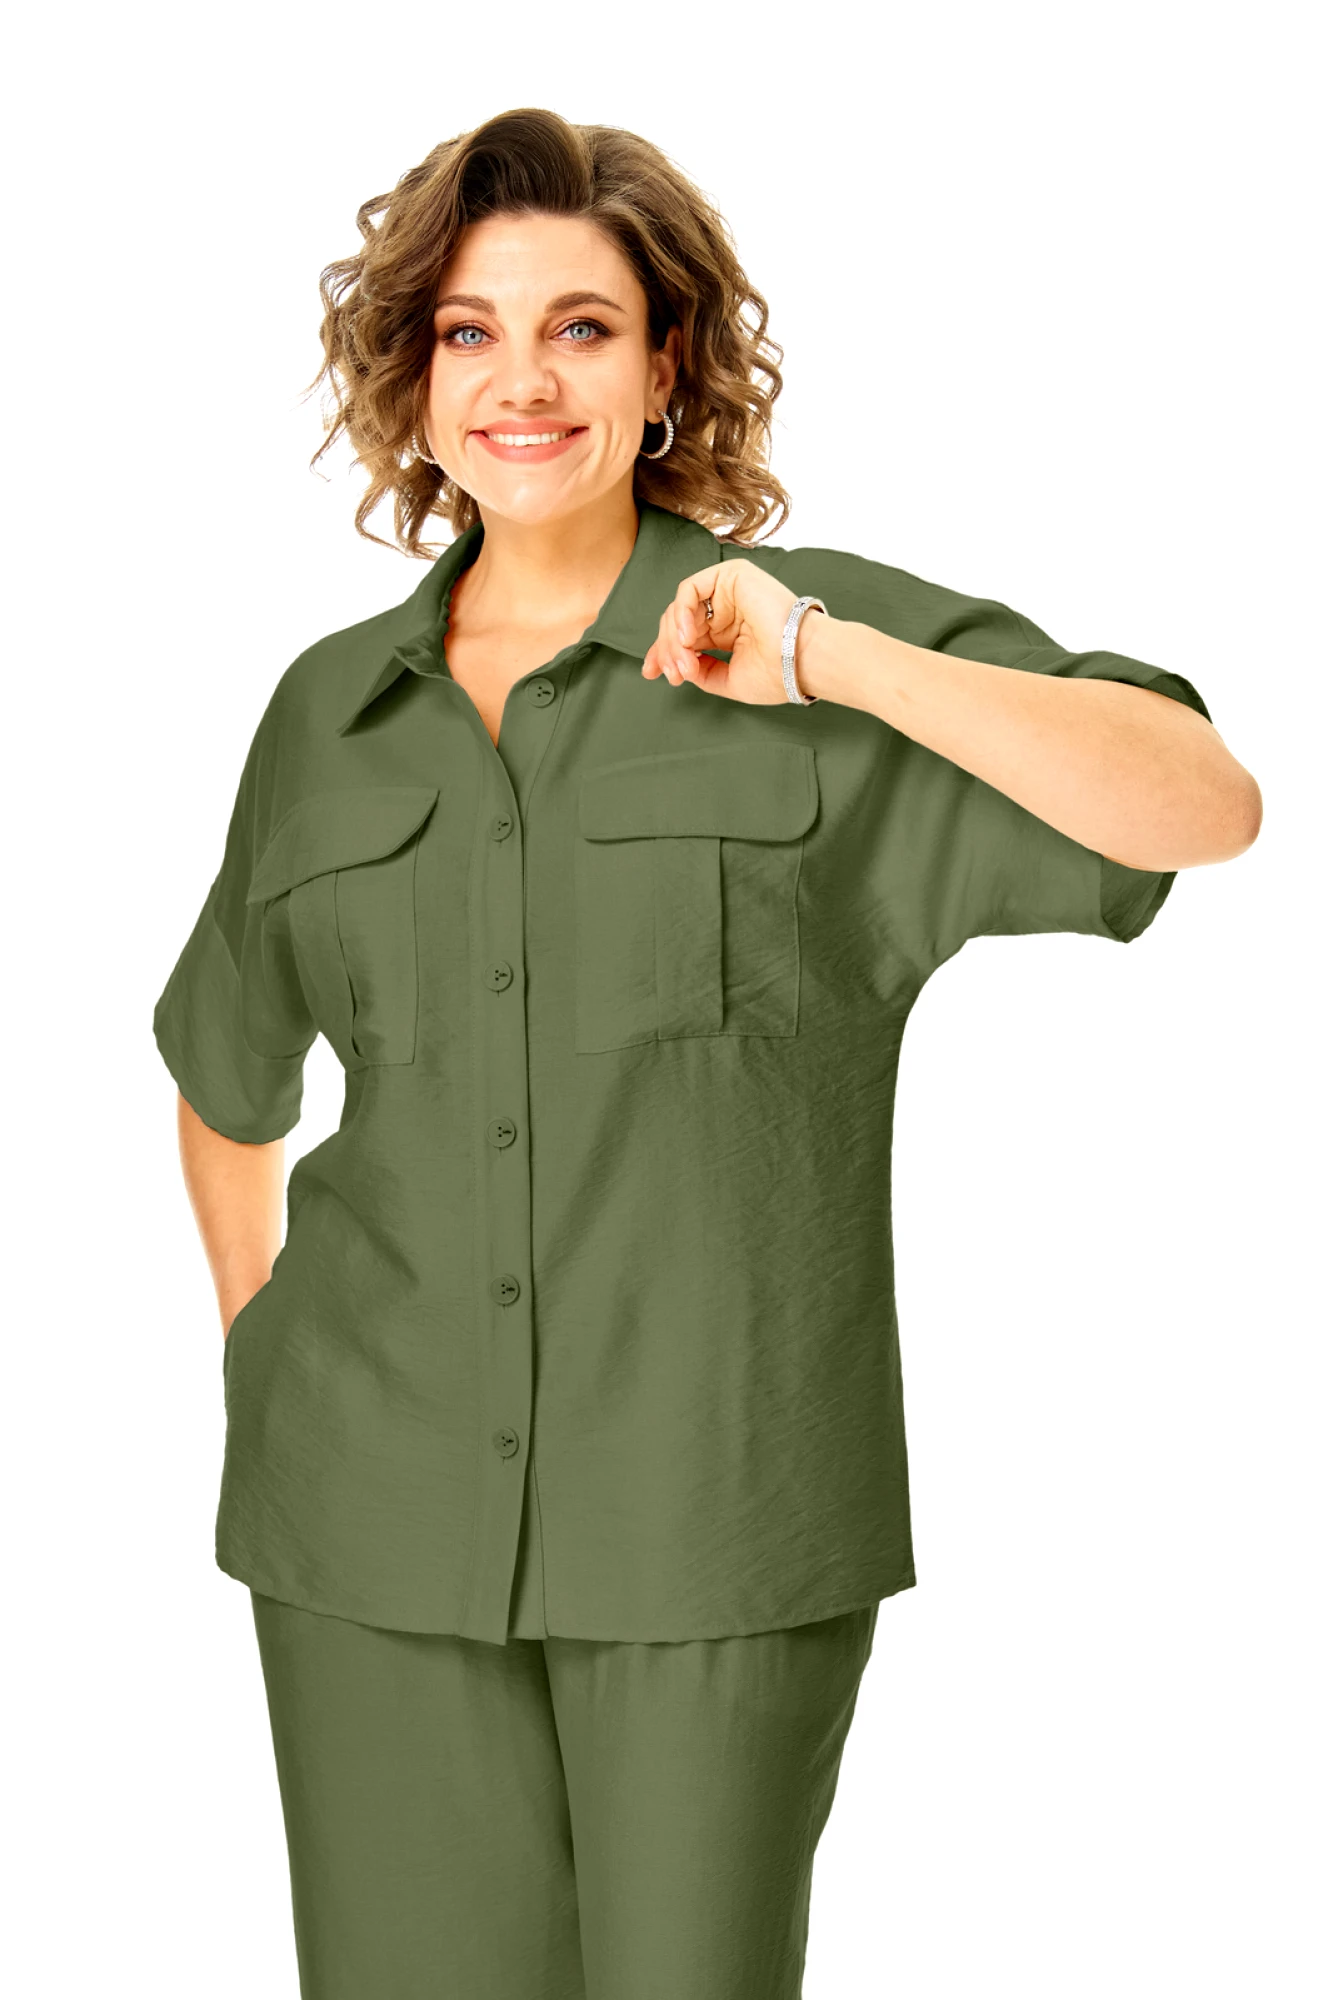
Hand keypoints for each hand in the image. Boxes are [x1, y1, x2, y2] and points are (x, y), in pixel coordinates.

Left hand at [642, 559, 824, 704]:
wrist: (802, 661)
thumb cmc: (777, 674)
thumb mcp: (728, 681)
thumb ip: (701, 672)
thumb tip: (678, 666)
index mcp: (726, 633)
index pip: (684, 638)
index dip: (663, 653)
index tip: (651, 673)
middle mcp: (725, 611)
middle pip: (677, 624)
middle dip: (667, 651)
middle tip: (675, 675)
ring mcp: (727, 592)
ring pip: (679, 609)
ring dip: (674, 639)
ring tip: (685, 664)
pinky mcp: (731, 575)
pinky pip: (689, 589)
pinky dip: (681, 613)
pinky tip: (687, 637)